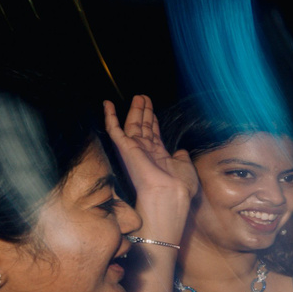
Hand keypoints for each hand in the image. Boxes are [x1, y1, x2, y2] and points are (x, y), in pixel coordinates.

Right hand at [103, 97, 195, 235]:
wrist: (169, 196)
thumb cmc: (179, 187)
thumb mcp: (186, 168)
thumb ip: (182, 158)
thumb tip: (182, 151)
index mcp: (159, 156)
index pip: (154, 134)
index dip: (152, 121)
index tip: (152, 109)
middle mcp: (146, 152)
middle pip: (143, 127)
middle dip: (143, 112)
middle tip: (143, 96)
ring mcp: (135, 150)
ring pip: (132, 125)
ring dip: (135, 110)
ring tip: (138, 96)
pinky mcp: (125, 148)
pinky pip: (114, 129)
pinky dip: (109, 116)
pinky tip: (107, 103)